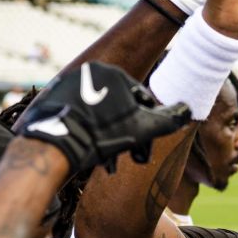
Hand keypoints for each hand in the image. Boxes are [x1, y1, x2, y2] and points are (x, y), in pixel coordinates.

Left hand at [14, 61, 191, 174]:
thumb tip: (188, 110)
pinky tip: (85, 154)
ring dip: (106, 139)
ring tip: (106, 165)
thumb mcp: (142, 129)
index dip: (147, 129)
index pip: (139, 100)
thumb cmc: (101, 135)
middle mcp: (86, 72)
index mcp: (110, 72)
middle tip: (128, 161)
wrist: (54, 144)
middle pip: (115, 109)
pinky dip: (84, 133)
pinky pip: (74, 116)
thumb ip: (167, 120)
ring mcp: (64, 85)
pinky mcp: (48, 100)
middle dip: (125, 137)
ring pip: (95, 114)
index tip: (143, 155)